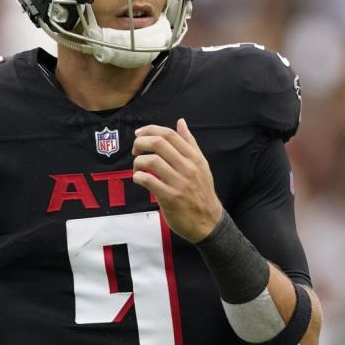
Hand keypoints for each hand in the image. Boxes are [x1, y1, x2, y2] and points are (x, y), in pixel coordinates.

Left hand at [131, 118, 223, 242]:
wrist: (209, 222)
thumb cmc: (202, 192)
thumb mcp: (201, 165)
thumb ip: (190, 143)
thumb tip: (181, 122)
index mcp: (194, 157)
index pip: (170, 134)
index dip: (150, 130)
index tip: (139, 134)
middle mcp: (188, 167)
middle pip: (159, 143)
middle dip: (140, 143)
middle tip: (135, 150)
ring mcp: (179, 182)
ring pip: (151, 161)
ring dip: (138, 162)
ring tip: (138, 168)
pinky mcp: (170, 197)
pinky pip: (148, 180)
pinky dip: (138, 177)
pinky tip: (139, 179)